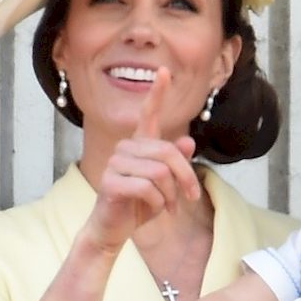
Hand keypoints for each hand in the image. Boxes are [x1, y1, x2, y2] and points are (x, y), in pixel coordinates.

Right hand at [84, 68, 200, 252]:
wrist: (113, 230)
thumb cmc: (138, 205)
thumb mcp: (165, 185)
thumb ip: (176, 163)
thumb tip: (188, 141)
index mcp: (138, 145)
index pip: (147, 115)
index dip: (157, 94)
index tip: (164, 71)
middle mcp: (125, 149)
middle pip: (168, 153)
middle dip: (186, 177)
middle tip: (190, 196)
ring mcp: (115, 164)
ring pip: (160, 172)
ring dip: (171, 193)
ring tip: (169, 206)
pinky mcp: (110, 182)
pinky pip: (147, 187)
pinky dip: (158, 202)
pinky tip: (155, 210)